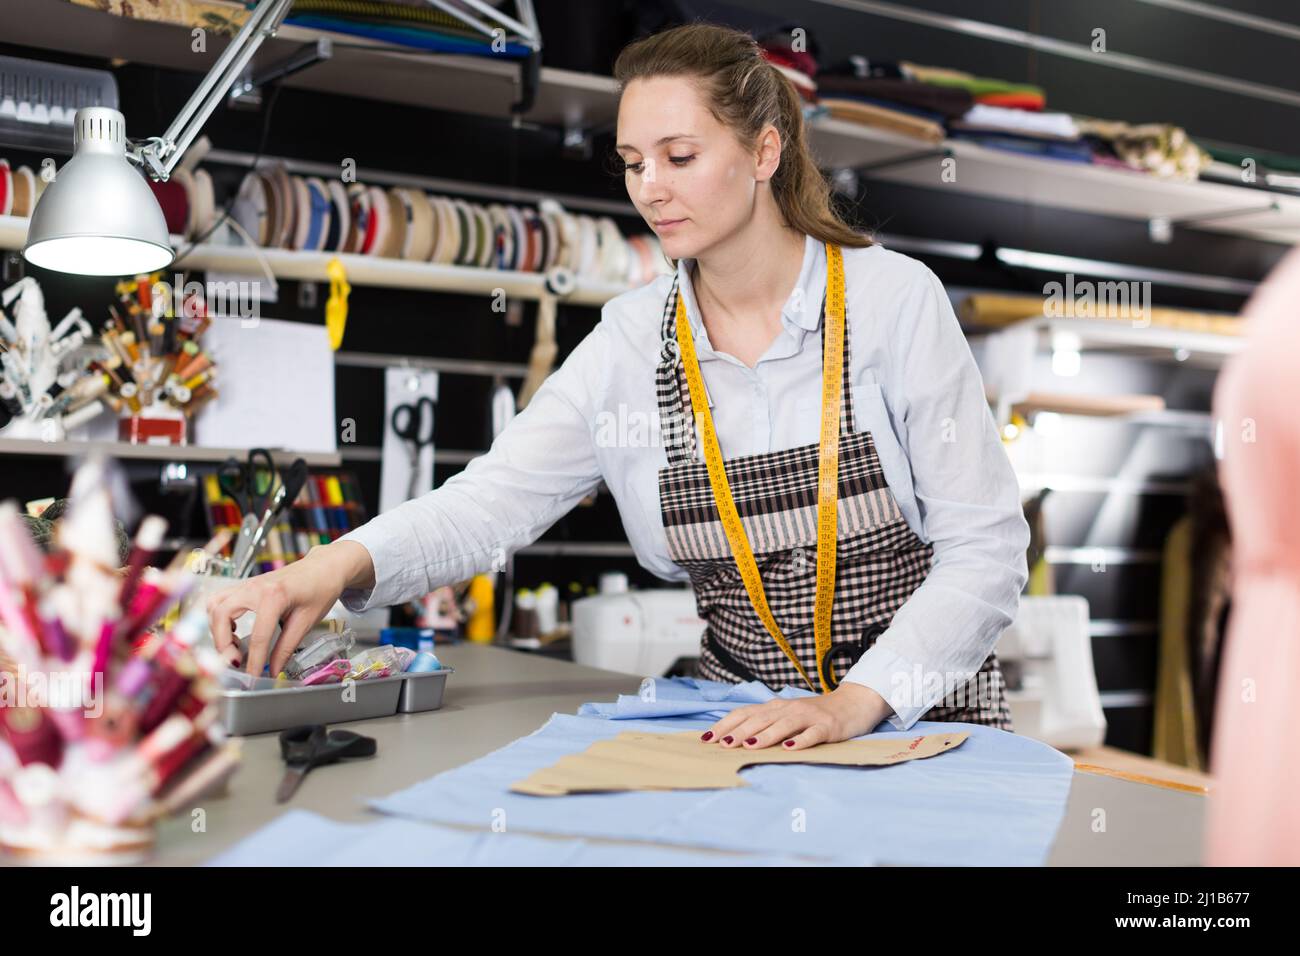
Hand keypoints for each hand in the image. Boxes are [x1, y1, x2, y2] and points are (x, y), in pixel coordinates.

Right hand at [205, 541, 374, 677]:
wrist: (325, 566)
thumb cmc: (321, 587)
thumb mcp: (307, 621)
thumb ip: (287, 647)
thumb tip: (273, 670)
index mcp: (274, 596)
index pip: (257, 636)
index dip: (253, 661)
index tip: (252, 678)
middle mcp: (254, 587)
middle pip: (221, 615)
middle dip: (222, 643)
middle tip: (235, 661)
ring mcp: (247, 584)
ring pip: (214, 605)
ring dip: (217, 629)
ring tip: (233, 645)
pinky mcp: (246, 585)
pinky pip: (220, 600)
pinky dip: (218, 617)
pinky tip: (232, 630)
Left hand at [700, 682, 893, 750]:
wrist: (853, 703)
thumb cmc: (814, 714)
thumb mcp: (786, 716)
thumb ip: (765, 725)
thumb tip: (733, 739)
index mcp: (775, 707)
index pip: (745, 713)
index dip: (725, 725)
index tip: (707, 738)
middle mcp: (788, 709)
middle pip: (760, 719)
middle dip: (739, 732)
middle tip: (722, 745)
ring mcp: (808, 717)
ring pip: (783, 725)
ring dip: (765, 735)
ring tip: (749, 746)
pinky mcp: (827, 727)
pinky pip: (812, 734)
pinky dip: (800, 741)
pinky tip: (790, 748)